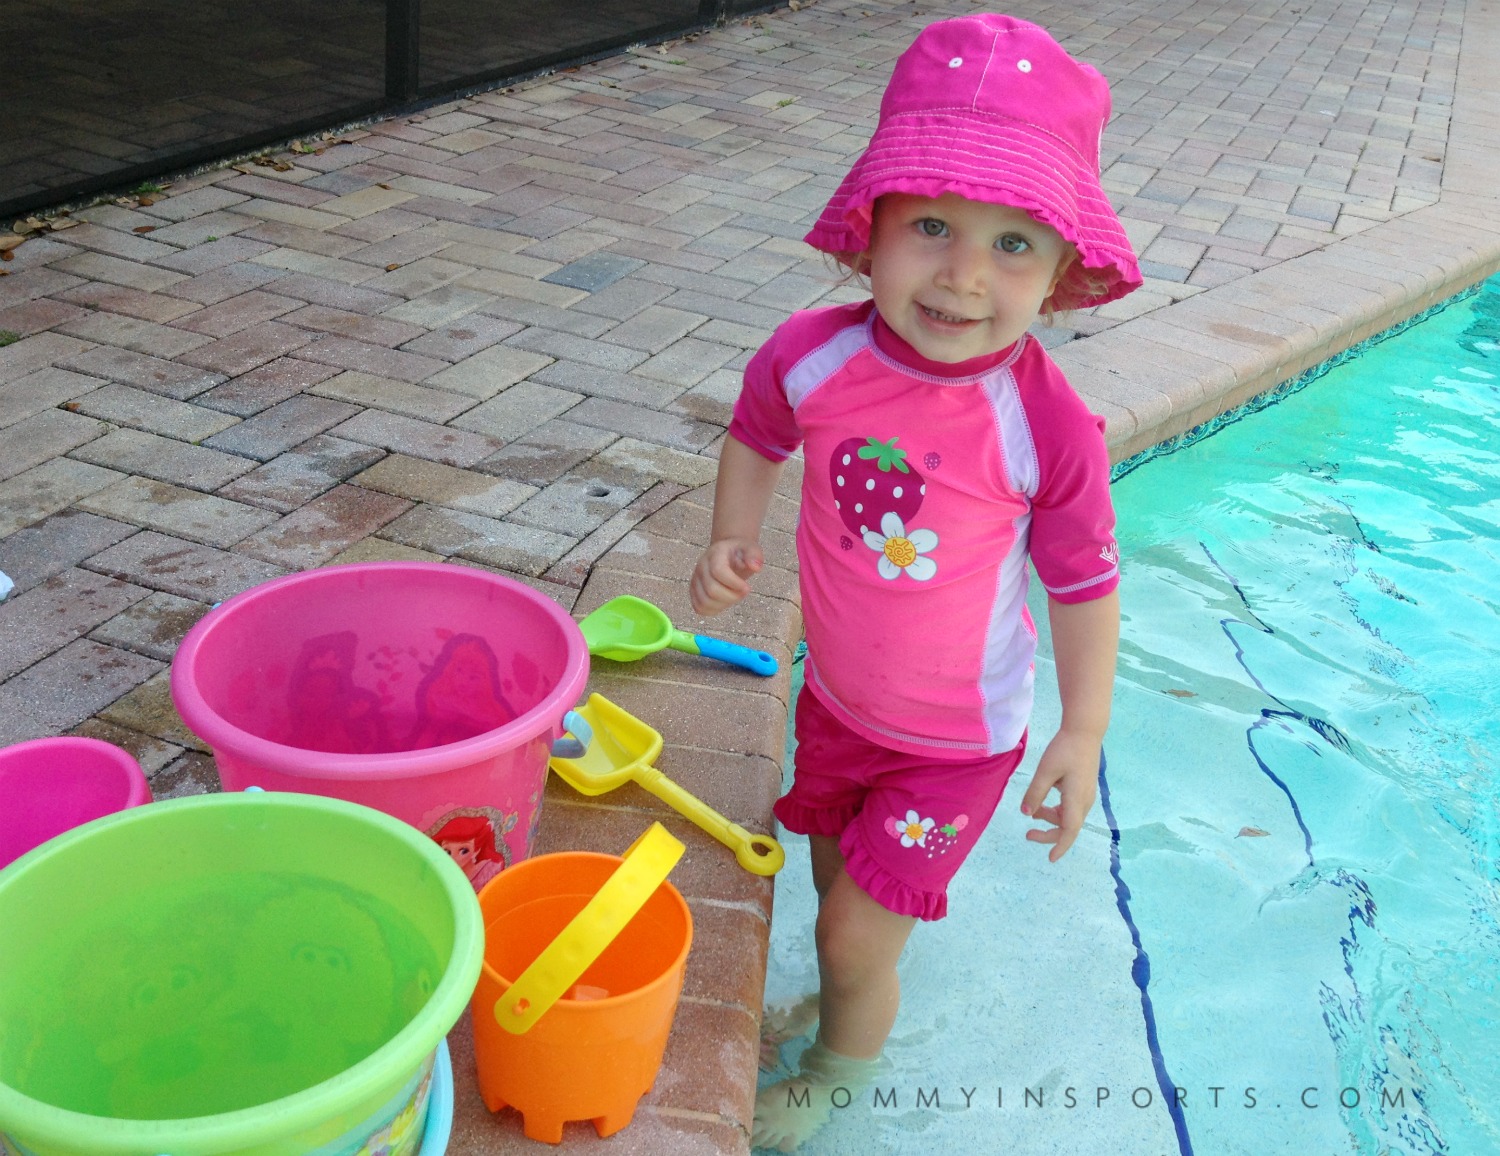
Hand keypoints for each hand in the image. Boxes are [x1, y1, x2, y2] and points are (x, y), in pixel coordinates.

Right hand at [690, 538, 763, 615]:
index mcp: (715, 554)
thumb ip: (755, 556)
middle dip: (732, 596)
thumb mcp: (751, 549)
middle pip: (711, 590)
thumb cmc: (740, 553)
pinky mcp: (694, 591)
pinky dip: (714, 610)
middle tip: (743, 592)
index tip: (747, 588)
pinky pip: (699, 608)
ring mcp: (696, 580)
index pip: (718, 571)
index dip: (734, 583)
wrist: (728, 552)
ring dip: (723, 604)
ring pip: (704, 602)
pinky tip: (725, 601)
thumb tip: (756, 567)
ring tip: (734, 596)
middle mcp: (701, 566)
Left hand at [1019, 729, 1100, 862]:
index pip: (1069, 831)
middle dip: (1049, 834)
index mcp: (1076, 799)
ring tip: (1033, 810)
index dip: (1060, 846)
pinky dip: (1057, 809)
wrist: (1085, 731)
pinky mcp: (1084, 787)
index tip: (1050, 858)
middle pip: (1068, 827)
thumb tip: (1026, 814)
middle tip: (1027, 834)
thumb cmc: (1065, 749)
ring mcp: (1086, 794)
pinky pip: (1071, 807)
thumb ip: (1035, 793)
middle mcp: (1085, 801)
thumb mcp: (1045, 771)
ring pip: (1069, 817)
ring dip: (1051, 818)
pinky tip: (1045, 801)